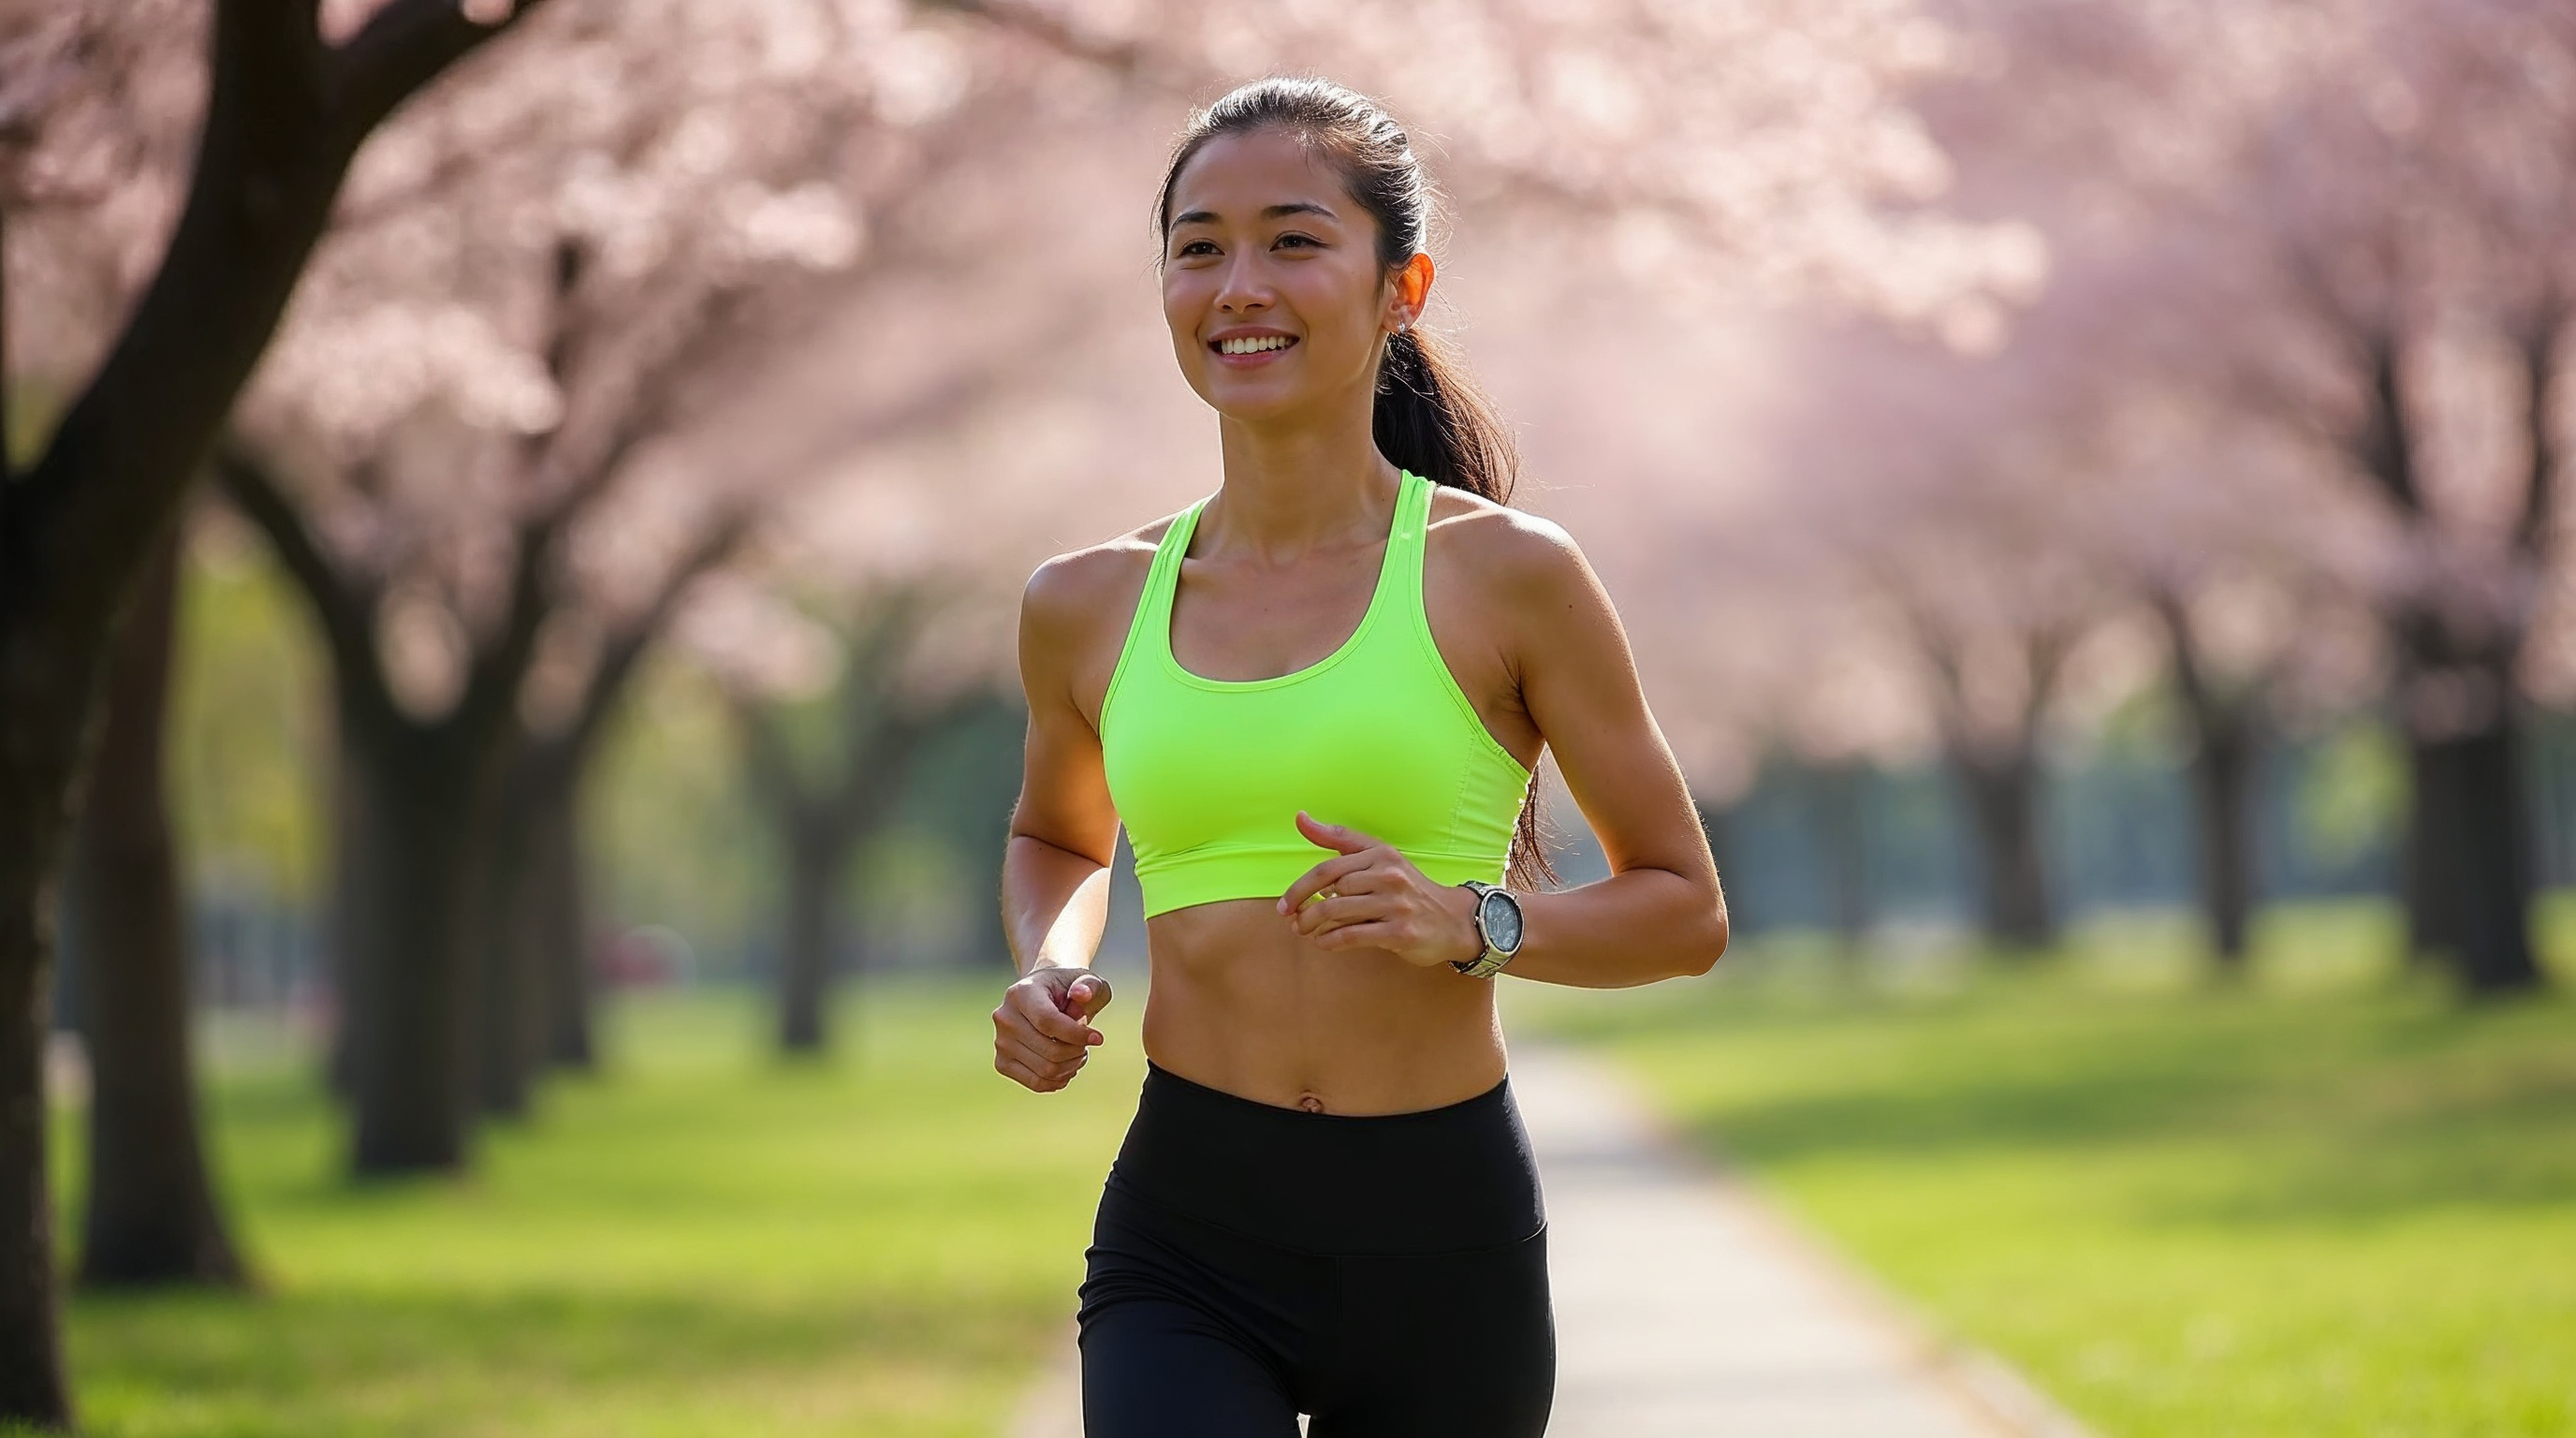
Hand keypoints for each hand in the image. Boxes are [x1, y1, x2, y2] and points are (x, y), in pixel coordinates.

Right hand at [992, 966, 1111, 1092]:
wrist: (1045, 995)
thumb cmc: (1069, 988)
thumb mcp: (1086, 980)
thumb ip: (1089, 984)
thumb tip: (1081, 994)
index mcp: (1021, 992)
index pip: (1048, 1021)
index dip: (1077, 1035)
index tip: (1098, 1038)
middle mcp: (1005, 1017)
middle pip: (1050, 1050)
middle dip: (1077, 1052)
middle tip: (1087, 1045)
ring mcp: (1000, 1042)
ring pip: (1045, 1070)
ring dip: (1071, 1066)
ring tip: (1079, 1053)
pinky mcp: (1002, 1062)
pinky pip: (1036, 1083)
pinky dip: (1058, 1080)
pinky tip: (1068, 1066)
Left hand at [1276, 811, 1483, 968]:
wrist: (1451, 919)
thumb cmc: (1407, 887)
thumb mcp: (1379, 856)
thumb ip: (1340, 839)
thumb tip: (1300, 817)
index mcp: (1381, 854)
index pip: (1328, 868)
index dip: (1299, 887)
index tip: (1285, 903)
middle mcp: (1389, 876)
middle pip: (1330, 892)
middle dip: (1305, 910)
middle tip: (1293, 921)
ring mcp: (1396, 905)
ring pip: (1338, 913)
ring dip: (1313, 926)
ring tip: (1305, 932)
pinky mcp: (1400, 932)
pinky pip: (1353, 936)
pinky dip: (1331, 941)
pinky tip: (1324, 942)